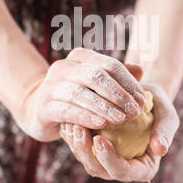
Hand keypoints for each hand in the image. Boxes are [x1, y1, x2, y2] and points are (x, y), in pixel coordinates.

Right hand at [17, 48, 145, 141]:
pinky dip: (85, 116)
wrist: (40, 111)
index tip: (142, 100)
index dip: (128, 82)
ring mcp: (51, 86)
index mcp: (80, 57)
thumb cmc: (77, 96)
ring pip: (81, 93)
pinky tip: (100, 124)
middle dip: (118, 94)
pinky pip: (66, 110)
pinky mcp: (44, 107)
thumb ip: (117, 77)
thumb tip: (141, 70)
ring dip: (104, 107)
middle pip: (95, 76)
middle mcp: (63, 67)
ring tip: (121, 119)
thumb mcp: (96, 85)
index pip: (109, 65)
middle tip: (135, 111)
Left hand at [59, 81, 178, 182]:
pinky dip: (71, 135)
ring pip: (85, 159)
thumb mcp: (167, 114)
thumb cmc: (157, 105)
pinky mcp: (93, 148)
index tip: (100, 140)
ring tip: (70, 122)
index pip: (124, 172)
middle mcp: (122, 167)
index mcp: (143, 167)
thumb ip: (165, 130)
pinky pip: (79, 146)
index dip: (110, 160)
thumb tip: (160, 149)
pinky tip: (67, 119)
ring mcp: (105, 159)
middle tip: (78, 129)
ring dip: (75, 143)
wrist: (141, 95)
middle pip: (99, 170)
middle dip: (85, 152)